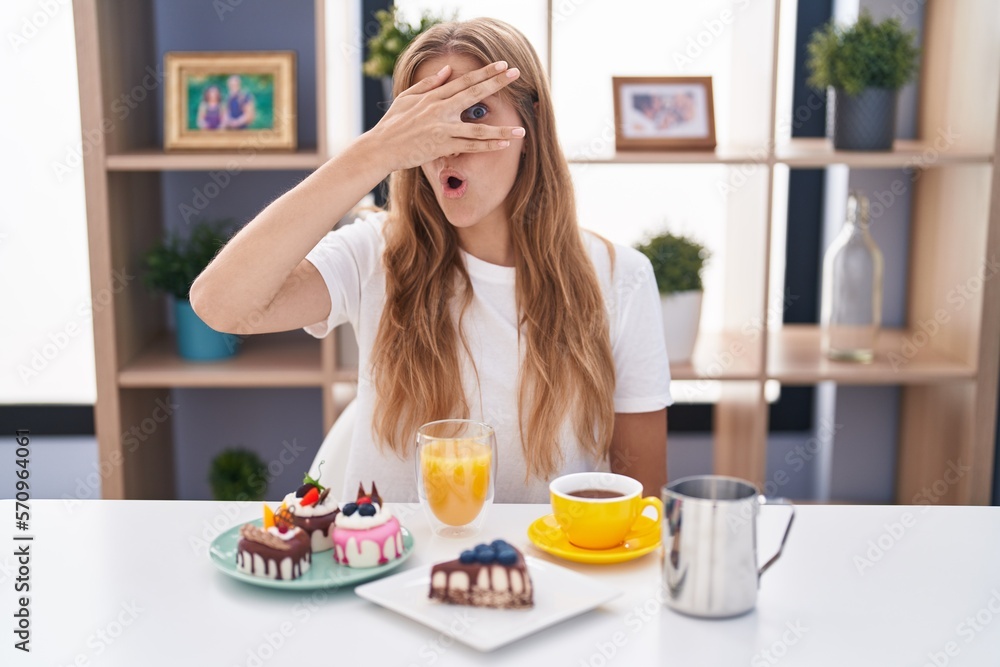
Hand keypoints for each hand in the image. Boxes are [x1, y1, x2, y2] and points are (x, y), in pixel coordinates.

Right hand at [365, 60, 525, 172]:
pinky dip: (487, 146)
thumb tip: (447, 70)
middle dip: (496, 83)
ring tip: (521, 129)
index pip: (464, 80)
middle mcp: (440, 109)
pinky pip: (470, 147)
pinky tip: (504, 145)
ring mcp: (443, 128)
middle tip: (516, 74)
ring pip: (478, 128)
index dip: (485, 72)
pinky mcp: (442, 146)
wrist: (381, 147)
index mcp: (434, 96)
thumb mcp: (407, 98)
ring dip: (501, 129)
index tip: (502, 64)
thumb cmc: (393, 123)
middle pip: (474, 93)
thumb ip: (429, 84)